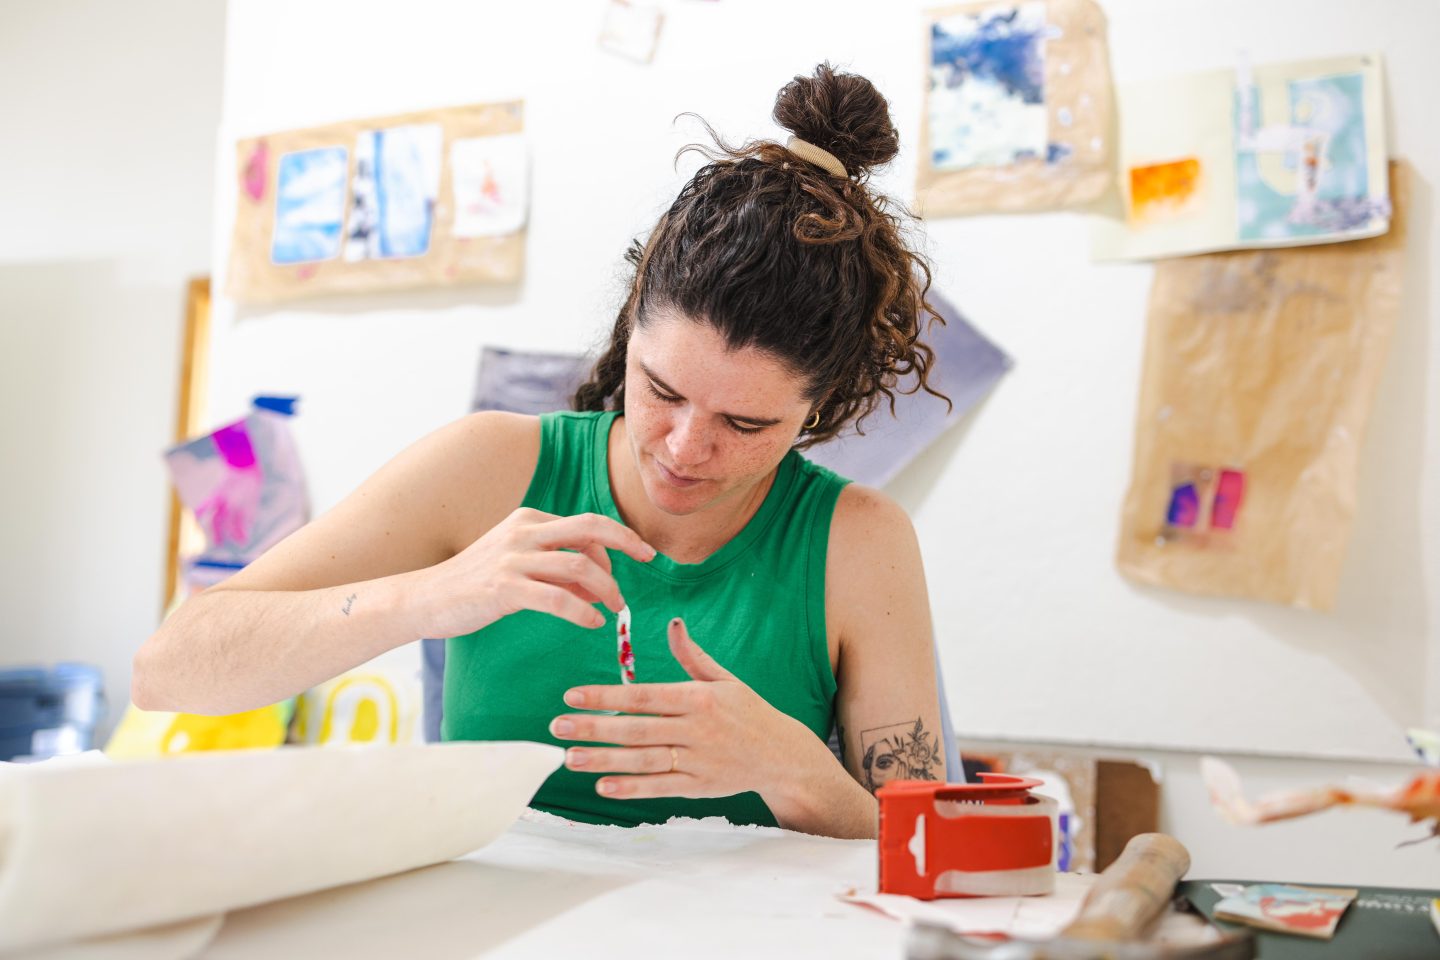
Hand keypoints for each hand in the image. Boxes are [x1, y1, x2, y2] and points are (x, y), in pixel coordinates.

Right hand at [411, 508, 654, 638]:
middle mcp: (524, 531)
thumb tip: (598, 582)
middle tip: (650, 560)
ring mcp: (513, 559)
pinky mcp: (504, 588)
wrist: (424, 599)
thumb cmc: (474, 584)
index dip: (616, 542)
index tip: (637, 558)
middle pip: (591, 528)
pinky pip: (558, 598)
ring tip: (615, 609)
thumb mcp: (519, 565)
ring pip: (579, 566)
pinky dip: (582, 611)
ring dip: (607, 588)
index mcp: (529, 520)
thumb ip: (556, 567)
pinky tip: (591, 622)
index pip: (587, 524)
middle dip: (628, 542)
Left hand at [550, 617, 815, 800]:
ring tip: (570, 758)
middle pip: (637, 729)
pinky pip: (661, 787)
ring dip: (605, 760)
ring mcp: (699, 761)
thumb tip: (673, 623)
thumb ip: (693, 656)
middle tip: (557, 727)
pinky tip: (603, 787)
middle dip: (594, 728)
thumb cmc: (749, 712)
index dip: (606, 696)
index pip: (644, 696)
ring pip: (644, 761)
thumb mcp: (725, 679)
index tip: (571, 695)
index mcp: (699, 697)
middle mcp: (697, 729)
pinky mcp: (701, 788)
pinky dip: (632, 789)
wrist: (783, 755)